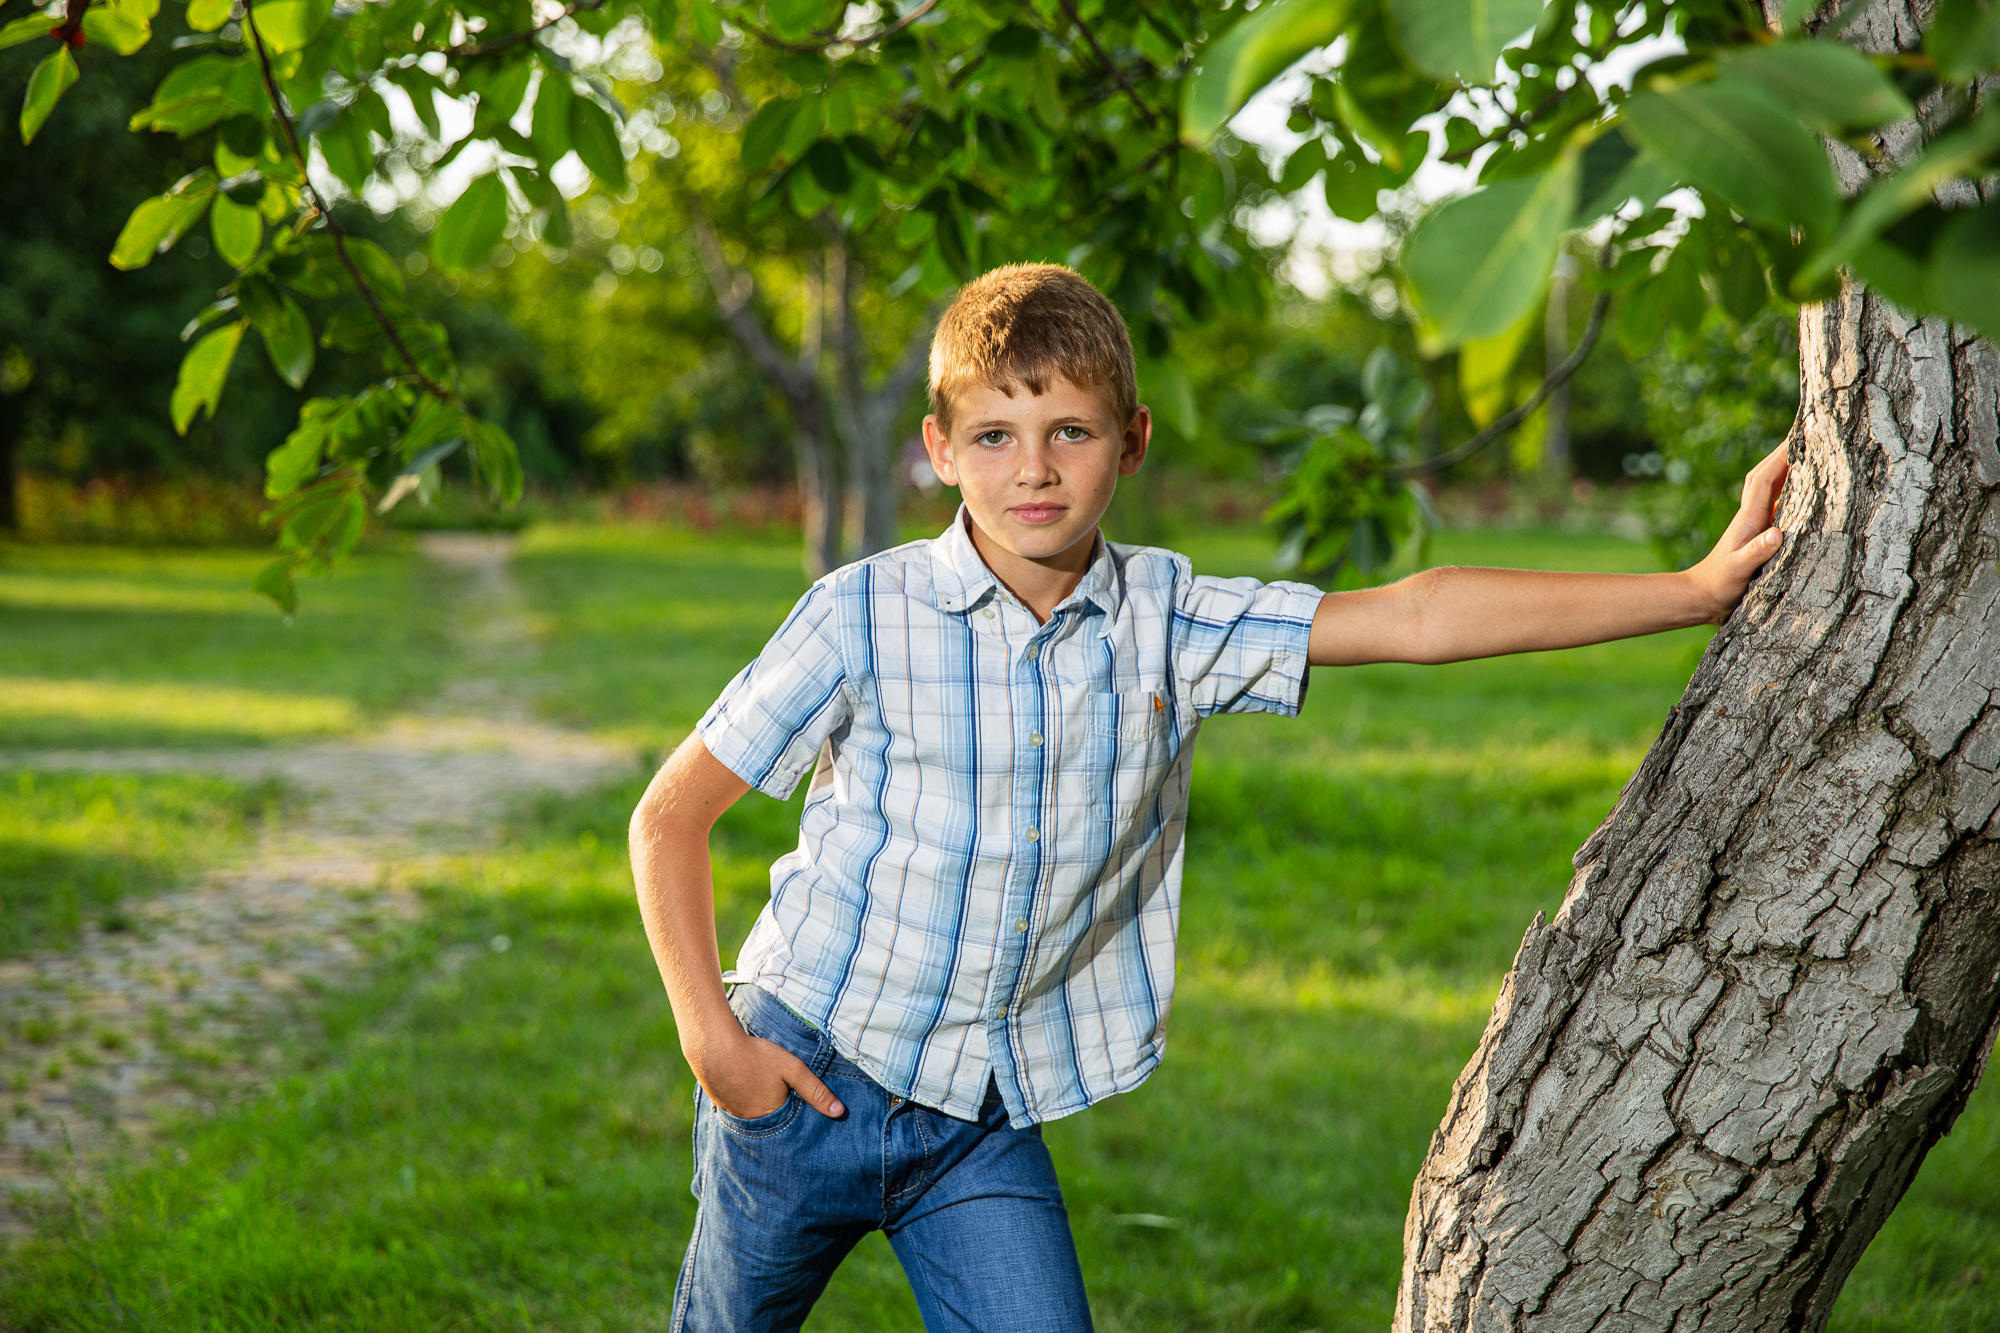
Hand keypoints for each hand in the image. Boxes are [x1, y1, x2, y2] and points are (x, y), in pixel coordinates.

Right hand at [690, 1019, 845, 1120]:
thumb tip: (840, 1113)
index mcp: (772, 1116)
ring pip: (754, 1112)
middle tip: (780, 1089)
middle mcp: (752, 1121)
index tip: (800, 1100)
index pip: (791, 1122)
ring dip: (760, 1103)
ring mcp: (733, 1114)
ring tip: (763, 1085)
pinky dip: (744, 1098)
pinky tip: (746, 1083)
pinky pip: (738, 1106)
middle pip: (772, 1119)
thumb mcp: (792, 1068)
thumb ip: (816, 1090)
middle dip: (779, 1108)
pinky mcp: (720, 1103)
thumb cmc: (755, 1055)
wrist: (712, 1046)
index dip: (797, 1110)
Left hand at [1683, 444, 1790, 621]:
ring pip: (1771, 488)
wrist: (1703, 598)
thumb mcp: (1739, 571)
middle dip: (1783, 452)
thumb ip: (1756, 553)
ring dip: (1786, 468)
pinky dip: (1790, 491)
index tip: (1798, 435)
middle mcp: (1752, 516)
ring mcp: (1755, 524)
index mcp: (1749, 519)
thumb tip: (1776, 533)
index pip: (1764, 479)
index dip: (1779, 456)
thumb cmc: (1720, 586)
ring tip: (1808, 451)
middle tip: (1806, 431)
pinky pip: (1778, 504)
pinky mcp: (1760, 534)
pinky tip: (1803, 490)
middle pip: (1766, 475)